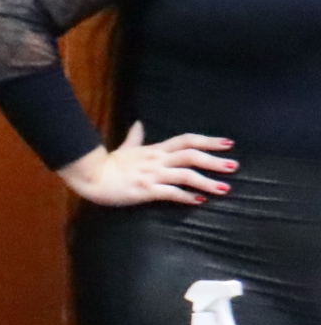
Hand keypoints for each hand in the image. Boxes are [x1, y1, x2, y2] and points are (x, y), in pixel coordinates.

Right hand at [59, 124, 235, 206]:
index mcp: (154, 150)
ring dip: (206, 181)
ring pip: (185, 175)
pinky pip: (170, 192)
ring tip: (225, 189)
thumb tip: (138, 124)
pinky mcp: (145, 190)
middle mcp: (157, 160)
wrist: (90, 176)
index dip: (208, 141)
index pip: (186, 141)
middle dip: (214, 160)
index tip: (228, 143)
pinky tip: (199, 200)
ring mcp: (152, 175)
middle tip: (233, 166)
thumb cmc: (106, 164)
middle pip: (191, 156)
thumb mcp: (124, 148)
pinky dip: (186, 196)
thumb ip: (135, 137)